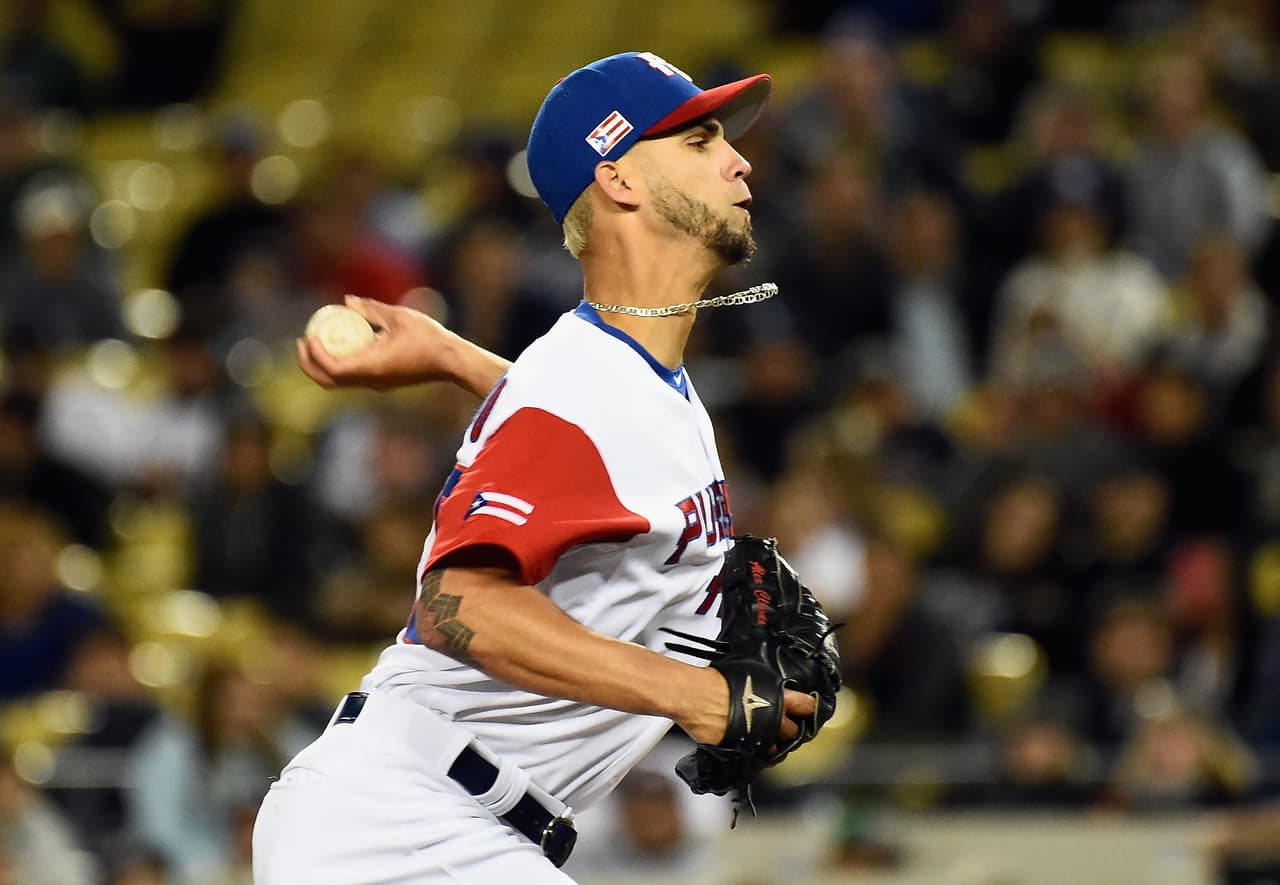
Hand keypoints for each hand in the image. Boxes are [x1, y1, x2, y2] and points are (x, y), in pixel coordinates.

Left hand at [296, 295, 507, 395]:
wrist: (451, 361)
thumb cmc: (429, 337)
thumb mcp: (398, 316)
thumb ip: (370, 308)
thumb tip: (346, 301)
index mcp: (371, 367)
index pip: (332, 367)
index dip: (314, 353)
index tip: (309, 334)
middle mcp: (370, 381)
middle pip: (328, 381)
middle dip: (309, 364)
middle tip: (302, 341)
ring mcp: (376, 384)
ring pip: (339, 382)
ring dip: (323, 365)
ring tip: (317, 341)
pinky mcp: (383, 382)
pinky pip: (353, 376)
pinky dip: (340, 363)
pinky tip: (341, 343)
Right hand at [680, 667, 816, 746]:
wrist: (696, 696)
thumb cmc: (716, 681)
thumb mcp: (747, 670)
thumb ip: (761, 680)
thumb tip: (763, 663)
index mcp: (777, 698)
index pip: (806, 706)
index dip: (810, 708)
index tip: (812, 710)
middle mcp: (771, 720)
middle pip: (793, 732)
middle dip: (791, 730)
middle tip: (787, 727)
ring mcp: (758, 737)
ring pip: (774, 749)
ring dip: (771, 744)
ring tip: (765, 738)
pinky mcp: (742, 749)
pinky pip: (752, 754)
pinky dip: (750, 750)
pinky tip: (746, 744)